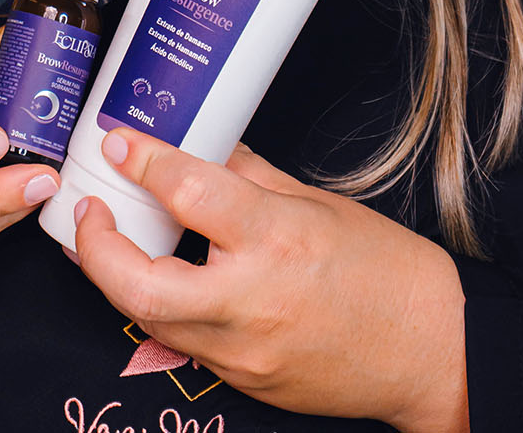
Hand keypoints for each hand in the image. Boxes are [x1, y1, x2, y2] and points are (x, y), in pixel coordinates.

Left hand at [71, 130, 467, 432]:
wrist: (433, 350)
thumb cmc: (383, 270)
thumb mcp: (314, 200)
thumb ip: (245, 174)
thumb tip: (196, 144)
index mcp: (278, 239)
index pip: (189, 194)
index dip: (144, 162)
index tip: (120, 141)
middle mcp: (254, 300)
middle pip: (141, 286)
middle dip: (96, 247)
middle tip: (89, 209)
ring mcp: (245, 352)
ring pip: (150, 321)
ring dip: (117, 278)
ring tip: (109, 239)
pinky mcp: (244, 381)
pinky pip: (183, 343)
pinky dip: (160, 307)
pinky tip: (160, 278)